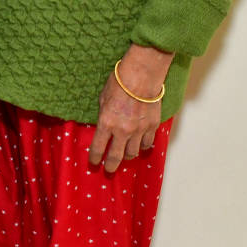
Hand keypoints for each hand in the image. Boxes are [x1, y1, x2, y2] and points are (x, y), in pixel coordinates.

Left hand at [88, 46, 169, 171]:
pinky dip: (143, 146)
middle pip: (117, 156)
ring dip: (128, 155)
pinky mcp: (152, 126)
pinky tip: (140, 146)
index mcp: (106, 123)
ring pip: (133, 152)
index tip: (94, 163)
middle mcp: (122, 130)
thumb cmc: (119, 83)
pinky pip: (147, 143)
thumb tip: (104, 124)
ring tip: (125, 156)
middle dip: (111, 165)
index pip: (98, 147)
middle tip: (109, 169)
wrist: (142, 76)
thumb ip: (103, 114)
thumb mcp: (102, 99)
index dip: (95, 157)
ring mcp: (139, 130)